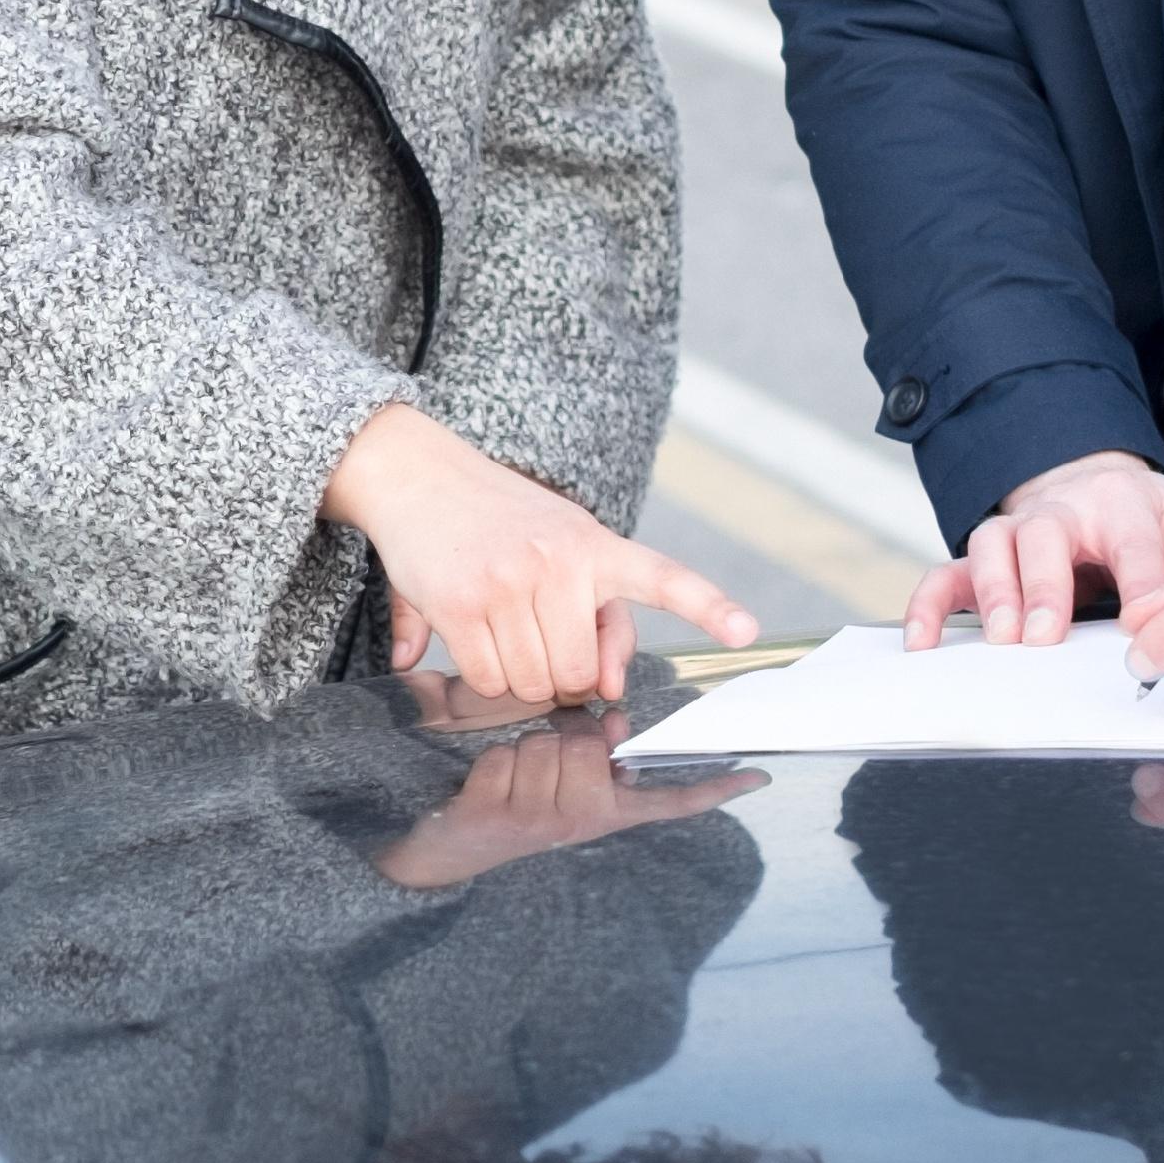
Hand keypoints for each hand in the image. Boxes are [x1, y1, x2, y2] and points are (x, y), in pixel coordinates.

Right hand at [326, 405, 754, 703]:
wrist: (417, 473)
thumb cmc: (498, 518)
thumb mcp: (561, 543)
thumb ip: (598, 619)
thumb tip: (603, 689)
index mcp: (595, 544)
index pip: (662, 576)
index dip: (708, 606)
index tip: (746, 631)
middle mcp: (558, 561)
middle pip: (576, 674)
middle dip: (557, 676)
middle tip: (537, 644)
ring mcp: (509, 582)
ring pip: (531, 683)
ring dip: (517, 676)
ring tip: (502, 632)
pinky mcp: (461, 603)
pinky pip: (487, 678)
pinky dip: (481, 675)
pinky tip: (471, 639)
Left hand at [373, 708, 765, 889]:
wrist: (444, 850)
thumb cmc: (504, 800)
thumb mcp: (552, 776)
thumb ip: (590, 748)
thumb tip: (615, 722)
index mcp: (604, 813)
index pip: (668, 802)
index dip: (713, 790)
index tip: (756, 777)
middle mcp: (584, 824)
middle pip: (588, 743)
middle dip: (559, 738)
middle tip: (535, 771)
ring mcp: (545, 826)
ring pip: (546, 745)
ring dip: (520, 751)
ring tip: (508, 784)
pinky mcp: (504, 821)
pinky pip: (505, 757)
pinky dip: (488, 763)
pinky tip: (482, 795)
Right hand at [905, 450, 1163, 649]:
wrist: (1101, 491)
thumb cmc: (1150, 525)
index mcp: (1124, 502)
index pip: (1132, 539)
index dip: (1139, 582)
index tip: (1141, 627)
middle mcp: (1063, 509)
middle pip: (1045, 533)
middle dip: (1044, 586)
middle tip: (1044, 636)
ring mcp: (1016, 531)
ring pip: (992, 544)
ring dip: (995, 592)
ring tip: (1003, 639)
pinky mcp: (985, 558)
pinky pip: (946, 573)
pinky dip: (930, 605)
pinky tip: (924, 640)